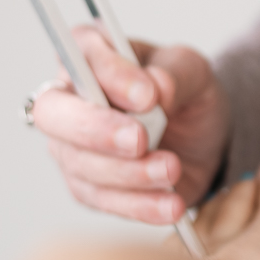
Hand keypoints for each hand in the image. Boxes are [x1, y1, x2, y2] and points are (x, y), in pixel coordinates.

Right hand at [31, 27, 230, 225]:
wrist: (204, 139)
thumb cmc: (185, 93)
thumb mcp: (193, 71)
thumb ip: (175, 74)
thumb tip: (156, 89)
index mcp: (91, 54)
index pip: (80, 53)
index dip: (108, 74)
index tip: (147, 96)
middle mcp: (70, 100)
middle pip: (54, 114)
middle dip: (96, 130)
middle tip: (140, 140)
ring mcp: (72, 147)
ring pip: (81, 164)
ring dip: (129, 173)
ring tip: (172, 169)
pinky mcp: (89, 187)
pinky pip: (104, 200)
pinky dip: (139, 205)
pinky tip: (171, 204)